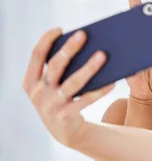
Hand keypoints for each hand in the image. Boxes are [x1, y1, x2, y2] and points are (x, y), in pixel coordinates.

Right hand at [22, 28, 113, 145]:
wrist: (66, 132)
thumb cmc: (63, 99)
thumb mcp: (54, 86)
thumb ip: (60, 70)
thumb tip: (85, 45)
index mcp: (31, 81)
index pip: (36, 56)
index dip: (46, 40)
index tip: (60, 29)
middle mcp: (38, 93)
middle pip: (55, 66)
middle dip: (69, 49)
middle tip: (83, 34)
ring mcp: (51, 106)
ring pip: (73, 83)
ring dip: (89, 68)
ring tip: (103, 55)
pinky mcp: (65, 116)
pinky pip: (86, 100)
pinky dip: (99, 90)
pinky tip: (112, 82)